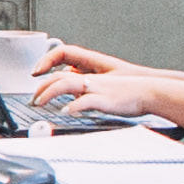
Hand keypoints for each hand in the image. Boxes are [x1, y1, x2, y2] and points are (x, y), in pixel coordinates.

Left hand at [36, 49, 156, 117]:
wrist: (151, 92)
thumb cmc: (130, 92)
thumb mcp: (105, 88)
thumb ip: (89, 90)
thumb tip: (75, 99)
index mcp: (90, 76)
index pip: (62, 72)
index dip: (47, 75)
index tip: (36, 80)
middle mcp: (90, 79)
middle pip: (58, 77)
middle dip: (41, 87)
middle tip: (33, 100)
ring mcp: (96, 89)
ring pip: (66, 84)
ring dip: (49, 93)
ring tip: (39, 103)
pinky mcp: (104, 99)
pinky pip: (85, 101)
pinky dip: (73, 106)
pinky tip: (65, 111)